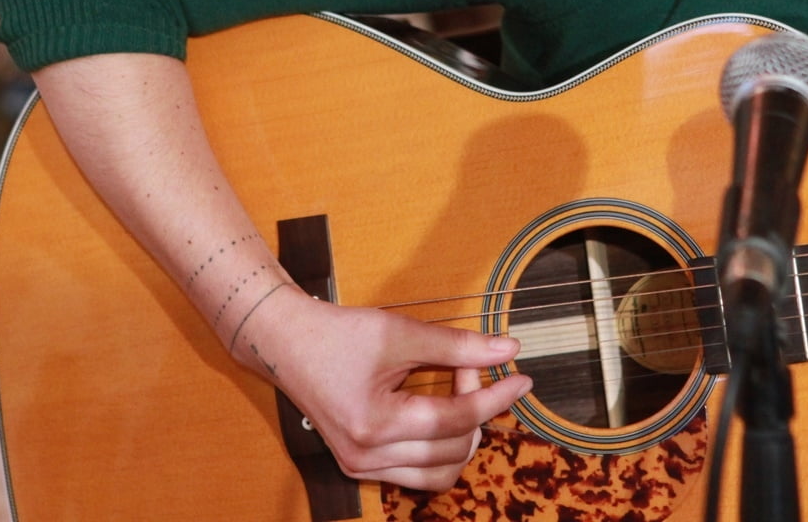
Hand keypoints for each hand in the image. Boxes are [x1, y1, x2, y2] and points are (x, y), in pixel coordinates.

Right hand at [232, 285, 533, 490]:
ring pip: (441, 473)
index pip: (455, 420)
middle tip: (467, 366)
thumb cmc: (337, 334)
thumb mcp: (400, 332)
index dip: (495, 397)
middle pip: (453, 449)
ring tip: (456, 393)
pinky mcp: (359, 467)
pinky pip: (419, 474)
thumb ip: (456, 345)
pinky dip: (440, 449)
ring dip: (462, 436)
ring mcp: (361, 467)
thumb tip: (507, 350)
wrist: (286, 343)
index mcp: (374, 424)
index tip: (521, 377)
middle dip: (475, 408)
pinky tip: (440, 414)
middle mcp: (366, 456)